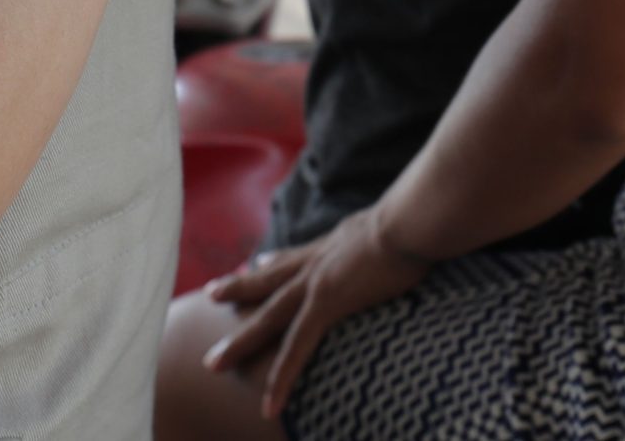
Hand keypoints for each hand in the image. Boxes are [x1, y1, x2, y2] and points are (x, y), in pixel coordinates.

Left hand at [199, 205, 432, 419]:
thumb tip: (407, 231)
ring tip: (213, 362)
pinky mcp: (326, 304)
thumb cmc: (414, 220)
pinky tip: (269, 404)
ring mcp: (316, 283)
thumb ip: (388, 233)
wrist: (410, 221)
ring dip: (239, 340)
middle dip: (237, 290)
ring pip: (267, 317)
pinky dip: (281, 377)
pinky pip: (296, 348)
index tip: (255, 263)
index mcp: (333, 243)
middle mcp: (317, 260)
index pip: (295, 253)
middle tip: (210, 294)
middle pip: (267, 279)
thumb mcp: (394, 223)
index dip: (273, 260)